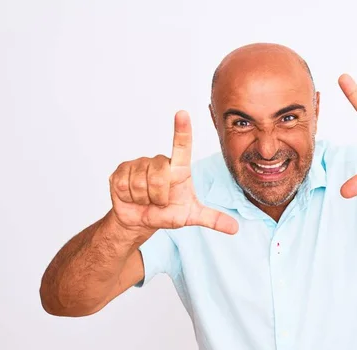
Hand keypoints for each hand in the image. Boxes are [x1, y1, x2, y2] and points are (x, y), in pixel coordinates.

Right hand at [108, 110, 238, 234]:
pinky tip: (132, 196)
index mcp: (178, 168)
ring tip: (146, 199)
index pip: (182, 146)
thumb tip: (235, 229)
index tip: (182, 113)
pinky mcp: (121, 170)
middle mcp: (159, 161)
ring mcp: (139, 164)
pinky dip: (130, 198)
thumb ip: (213, 219)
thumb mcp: (190, 216)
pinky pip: (125, 185)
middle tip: (159, 201)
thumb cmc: (167, 212)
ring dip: (144, 199)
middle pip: (159, 175)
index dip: (182, 130)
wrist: (140, 220)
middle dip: (159, 196)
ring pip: (141, 182)